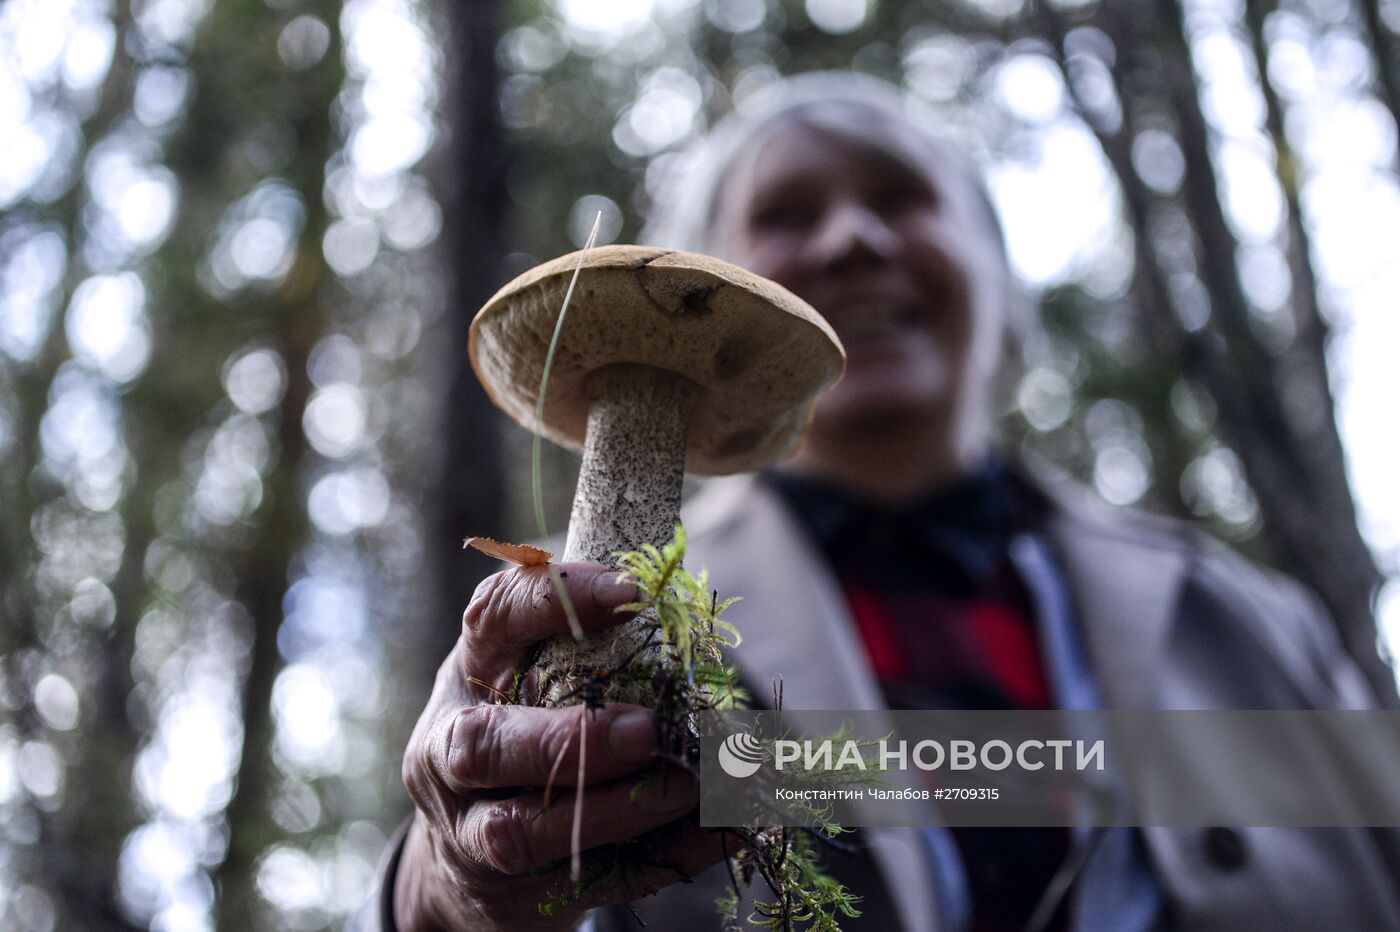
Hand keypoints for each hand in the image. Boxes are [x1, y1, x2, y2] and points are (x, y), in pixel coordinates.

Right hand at [394, 563, 722, 930]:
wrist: (465, 863)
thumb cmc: (524, 730)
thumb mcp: (533, 675)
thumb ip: (590, 645)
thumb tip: (689, 608)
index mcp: (469, 672)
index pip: (493, 618)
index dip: (556, 599)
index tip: (632, 590)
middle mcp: (450, 751)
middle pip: (485, 745)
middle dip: (570, 740)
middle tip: (647, 732)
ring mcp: (469, 831)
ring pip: (524, 829)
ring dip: (617, 809)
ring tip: (689, 788)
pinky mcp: (509, 893)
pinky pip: (585, 880)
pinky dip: (658, 858)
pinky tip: (716, 833)